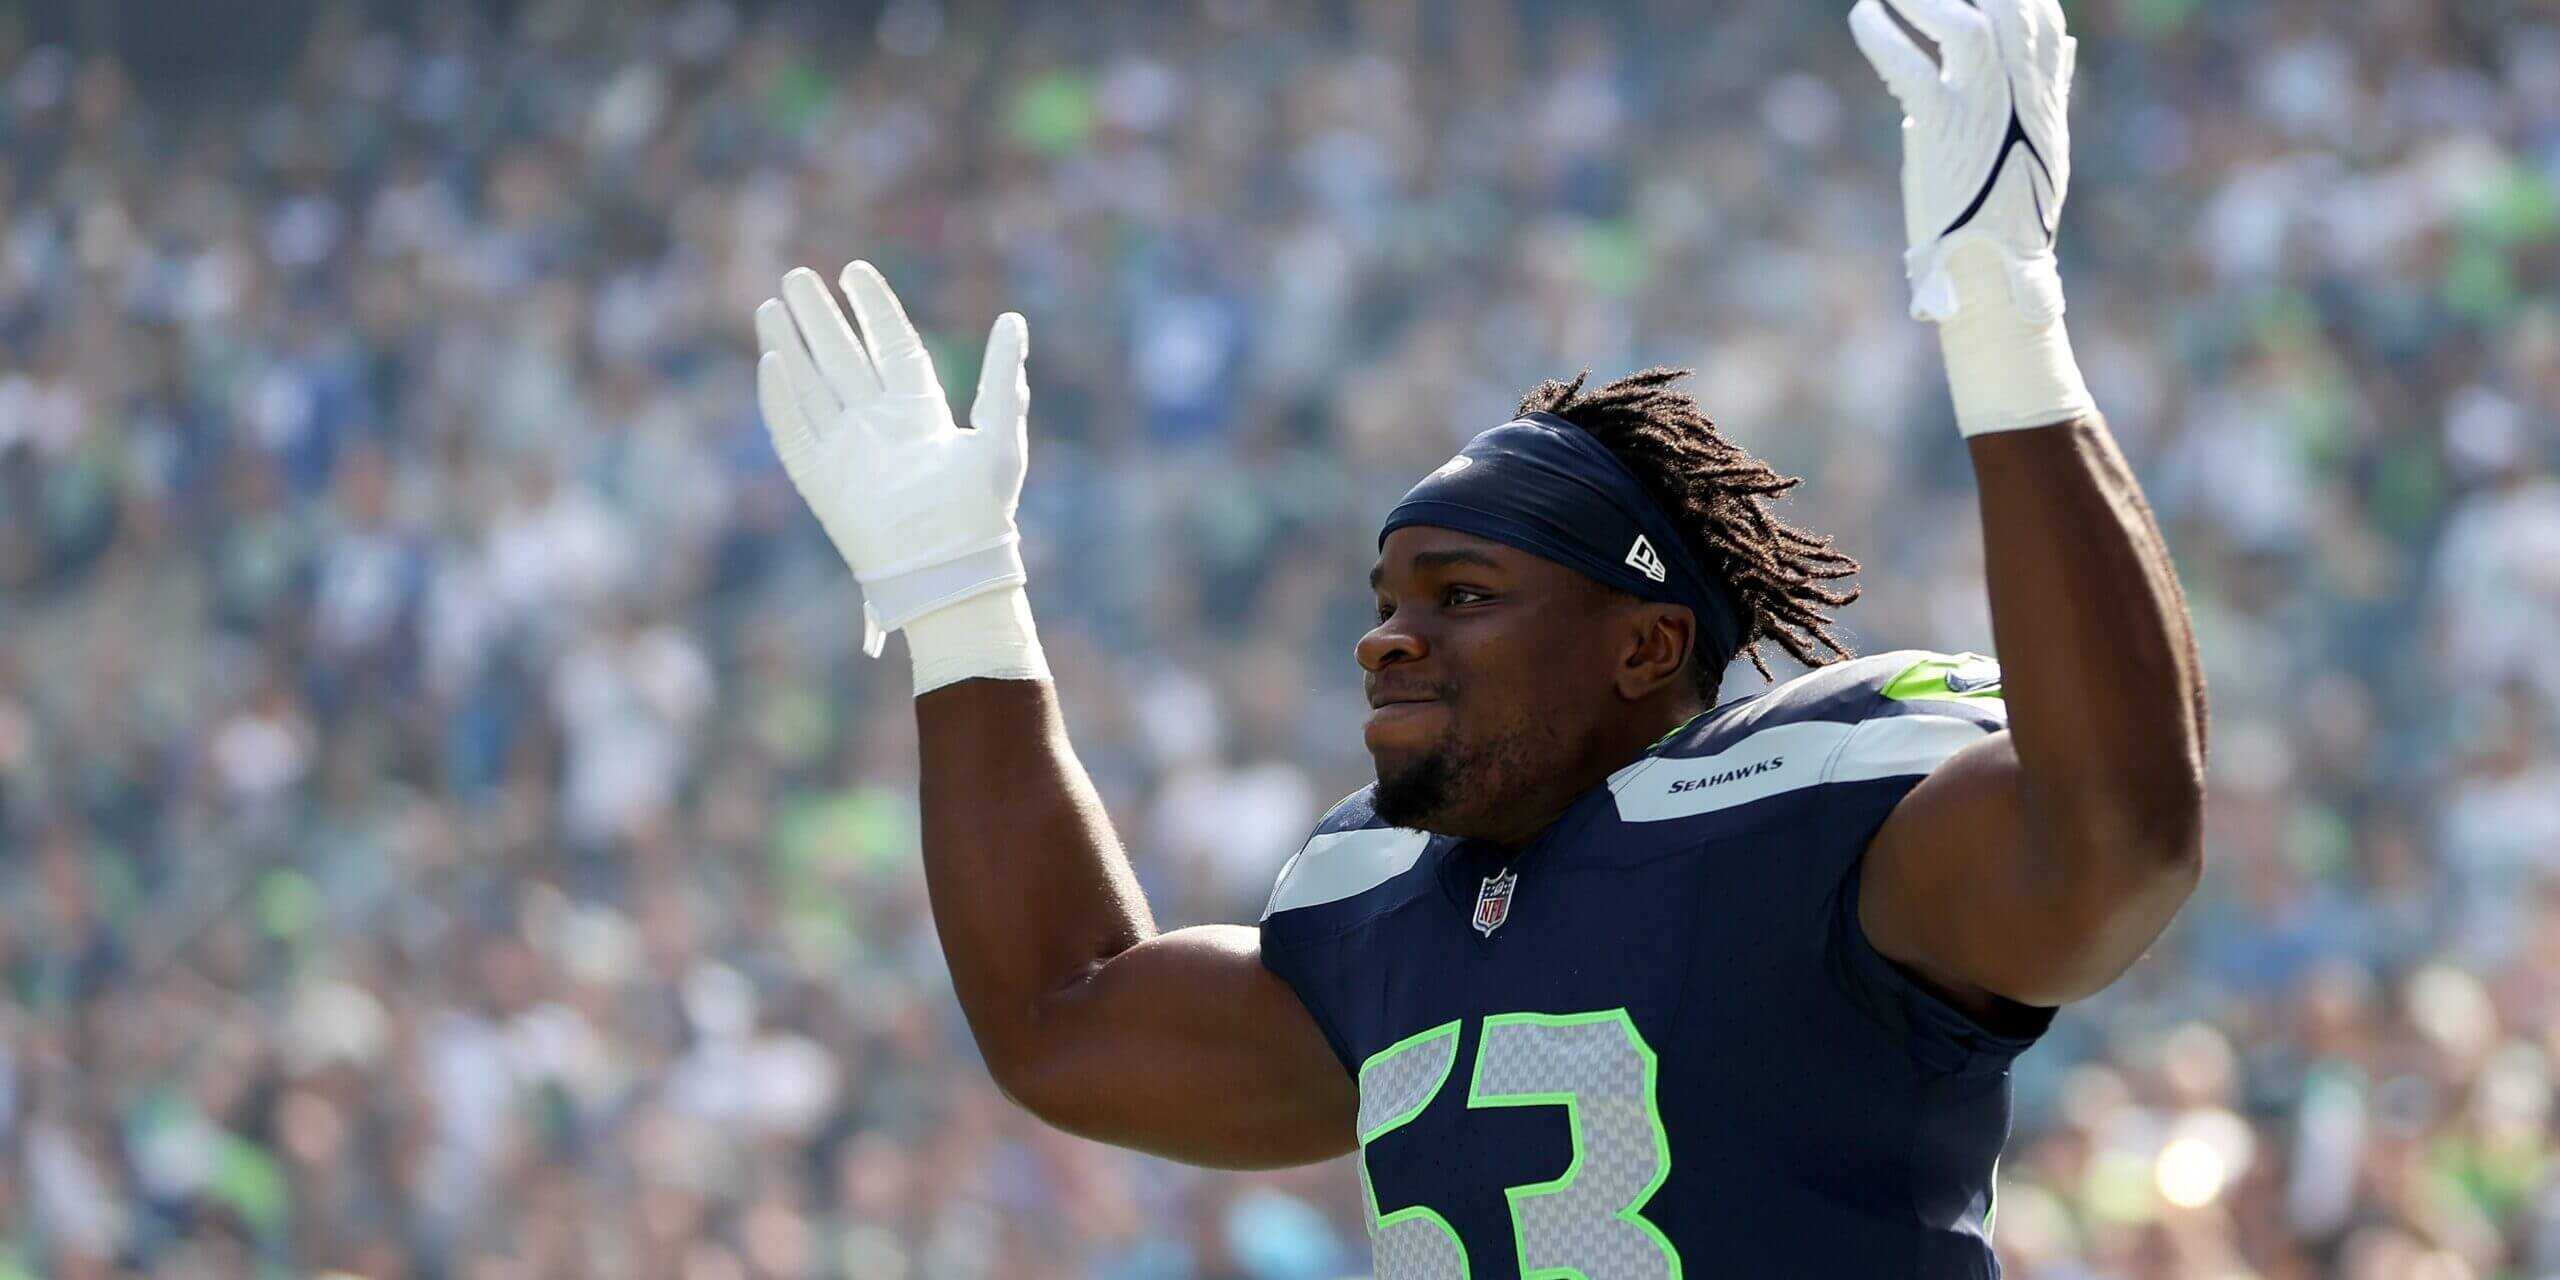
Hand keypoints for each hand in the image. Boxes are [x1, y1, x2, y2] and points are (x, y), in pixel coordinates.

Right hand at [754, 263, 1030, 657]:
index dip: (872, 308)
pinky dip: (780, 398)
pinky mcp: (821, 479)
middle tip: (797, 276)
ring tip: (769, 305)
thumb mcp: (999, 438)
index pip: (891, 346)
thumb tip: (1014, 320)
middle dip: (819, 318)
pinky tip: (769, 360)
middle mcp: (879, 424)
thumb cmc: (981, 510)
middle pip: (842, 358)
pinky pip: (792, 432)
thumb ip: (1002, 380)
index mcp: (920, 410)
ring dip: (789, 346)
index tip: (853, 271)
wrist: (949, 569)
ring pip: (810, 386)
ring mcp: (847, 449)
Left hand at [1850, 0, 2075, 324]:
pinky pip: (1910, 66)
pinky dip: (1883, 35)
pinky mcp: (1943, 128)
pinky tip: (1864, 16)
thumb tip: (2065, 48)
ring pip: (1966, 28)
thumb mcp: (2046, 148)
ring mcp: (1984, 111)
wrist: (1994, 279)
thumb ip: (2047, 94)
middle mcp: (2020, 98)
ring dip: (1926, 1)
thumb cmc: (2011, 223)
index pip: (2042, 23)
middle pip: (2012, 12)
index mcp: (2042, 101)